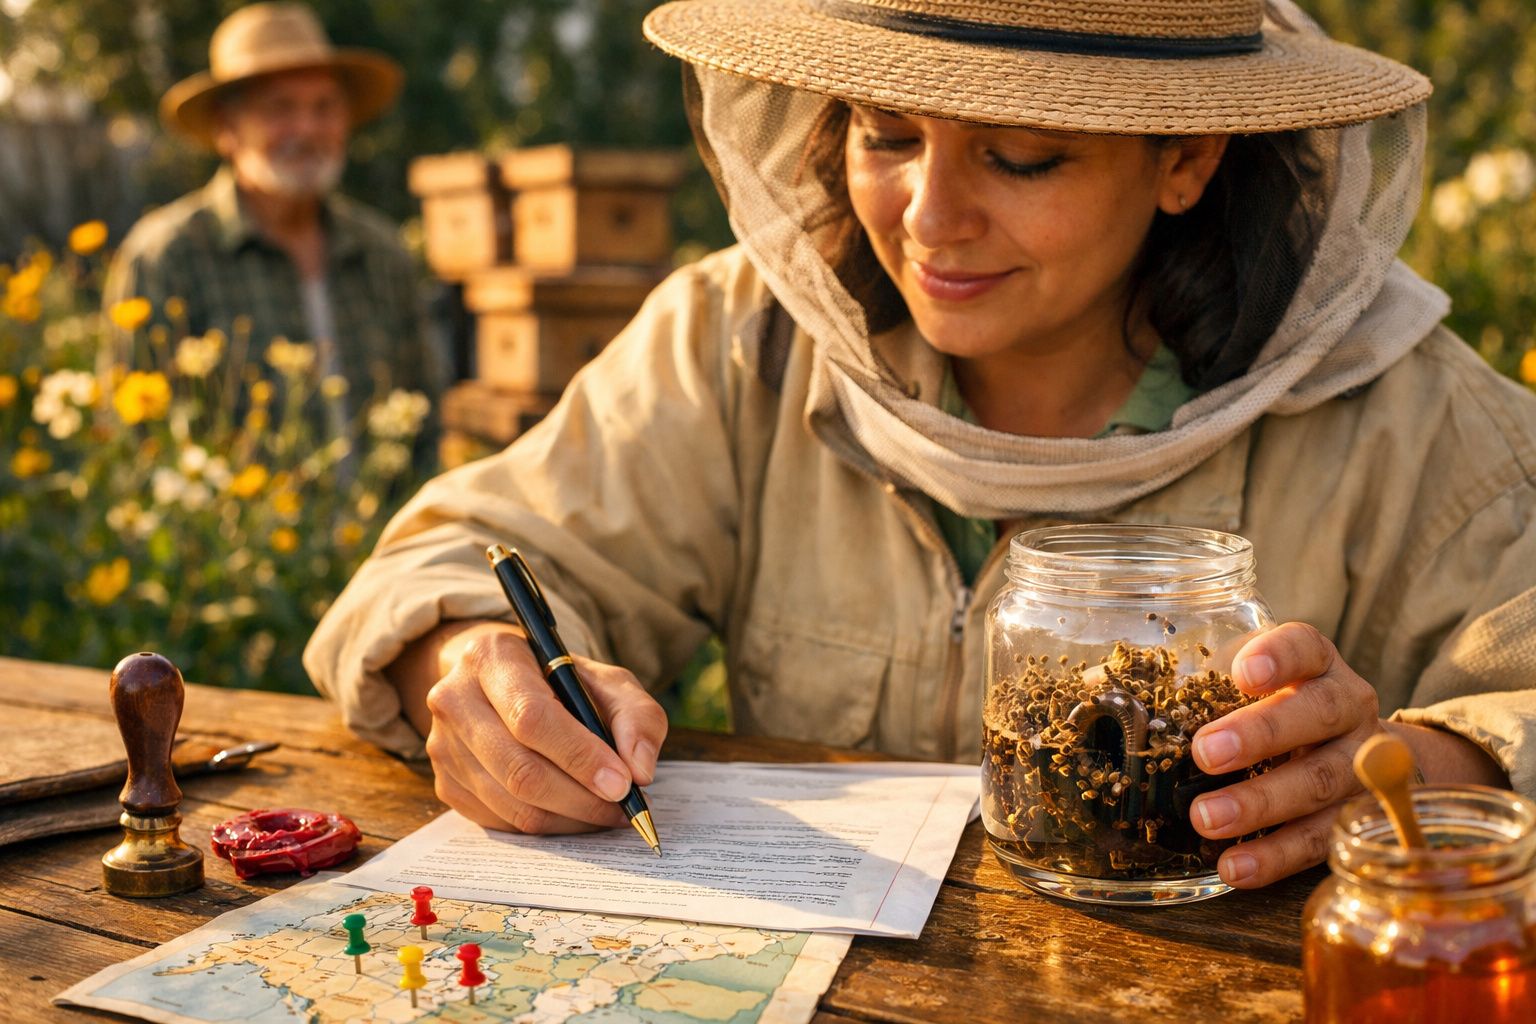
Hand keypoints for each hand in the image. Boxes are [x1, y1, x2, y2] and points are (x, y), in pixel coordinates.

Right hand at [422, 627, 667, 833]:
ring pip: (512, 804)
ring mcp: (443, 745)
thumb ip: (635, 716)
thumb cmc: (558, 681)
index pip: (532, 717)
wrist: (501, 684)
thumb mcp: (605, 680)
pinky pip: (502, 822)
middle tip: (622, 808)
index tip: (622, 783)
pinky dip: (547, 826)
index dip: (580, 756)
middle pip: (519, 769)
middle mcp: (455, 699)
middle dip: (580, 798)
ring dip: (569, 819)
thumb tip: (640, 771)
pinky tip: (575, 814)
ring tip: (606, 812)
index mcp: (492, 657)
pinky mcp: (446, 783)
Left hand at [1187, 622, 1384, 887]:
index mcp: (1316, 664)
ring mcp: (1362, 765)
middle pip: (1318, 712)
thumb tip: (1090, 693)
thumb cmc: (1274, 711)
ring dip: (1260, 803)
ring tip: (1205, 819)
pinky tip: (1236, 866)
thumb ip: (1180, 684)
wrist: (1364, 759)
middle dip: (1261, 734)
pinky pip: (1320, 840)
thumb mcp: (1237, 686)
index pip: (1305, 646)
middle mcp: (1349, 707)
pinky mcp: (1356, 820)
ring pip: (1322, 781)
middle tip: (1205, 754)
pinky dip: (1276, 856)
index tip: (1244, 673)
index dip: (1279, 656)